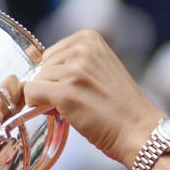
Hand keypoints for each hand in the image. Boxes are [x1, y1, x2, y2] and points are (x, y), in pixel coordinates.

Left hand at [25, 29, 165, 168]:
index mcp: (89, 38)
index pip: (50, 54)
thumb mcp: (98, 69)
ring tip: (80, 108)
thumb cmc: (119, 107)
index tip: (83, 88)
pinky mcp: (66, 93)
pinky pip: (31, 95)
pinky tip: (66, 114)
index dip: (60, 77)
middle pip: (42, 68)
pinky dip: (39, 107)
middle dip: (53, 87)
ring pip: (36, 82)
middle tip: (82, 101)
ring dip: (49, 99)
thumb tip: (30, 53)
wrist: (139, 132)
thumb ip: (69, 60)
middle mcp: (81, 48)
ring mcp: (74, 70)